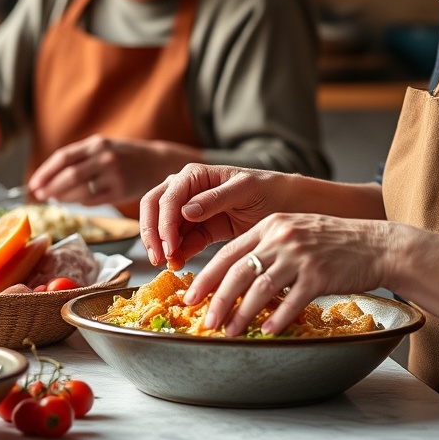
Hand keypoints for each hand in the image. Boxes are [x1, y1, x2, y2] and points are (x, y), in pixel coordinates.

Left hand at [28, 135, 203, 207]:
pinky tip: (75, 200)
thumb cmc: (123, 155)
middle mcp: (105, 158)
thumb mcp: (103, 146)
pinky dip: (79, 202)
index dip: (45, 171)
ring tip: (55, 199)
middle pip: (68, 175)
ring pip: (79, 190)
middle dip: (50, 187)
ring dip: (62, 197)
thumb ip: (79, 157)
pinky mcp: (120, 191)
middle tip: (39, 195)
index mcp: (97, 143)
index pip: (63, 157)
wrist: (156, 162)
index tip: (34, 183)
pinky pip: (92, 200)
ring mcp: (113, 175)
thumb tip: (48, 176)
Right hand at [139, 164, 295, 269]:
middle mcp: (186, 189)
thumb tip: (185, 211)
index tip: (169, 245)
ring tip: (168, 264)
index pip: (167, 197)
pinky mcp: (199, 230)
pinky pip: (181, 241)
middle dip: (153, 233)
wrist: (285, 205)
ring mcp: (190, 210)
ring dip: (162, 246)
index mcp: (195, 175)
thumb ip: (215, 198)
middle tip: (159, 257)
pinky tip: (179, 263)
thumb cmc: (267, 189)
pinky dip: (177, 253)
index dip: (163, 222)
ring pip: (163, 227)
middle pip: (154, 208)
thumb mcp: (245, 190)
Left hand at [188, 213, 395, 336]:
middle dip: (218, 300)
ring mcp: (301, 255)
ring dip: (242, 315)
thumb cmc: (334, 242)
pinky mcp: (320, 274)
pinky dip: (278, 319)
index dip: (206, 276)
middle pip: (238, 271)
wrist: (377, 244)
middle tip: (206, 321)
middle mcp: (282, 237)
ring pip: (260, 288)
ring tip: (229, 333)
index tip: (192, 296)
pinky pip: (292, 301)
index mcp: (271, 225)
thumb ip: (268, 247)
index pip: (229, 252)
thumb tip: (237, 279)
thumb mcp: (296, 232)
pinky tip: (269, 332)